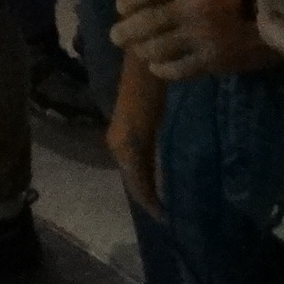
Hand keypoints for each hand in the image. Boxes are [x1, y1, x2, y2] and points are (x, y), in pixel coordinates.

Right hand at [108, 57, 167, 217]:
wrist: (142, 64)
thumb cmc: (153, 92)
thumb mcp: (156, 128)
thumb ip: (156, 157)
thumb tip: (163, 187)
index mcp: (125, 149)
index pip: (137, 186)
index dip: (150, 204)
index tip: (165, 219)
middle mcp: (118, 147)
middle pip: (132, 181)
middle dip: (146, 197)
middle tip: (166, 214)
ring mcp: (119, 139)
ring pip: (132, 171)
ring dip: (145, 185)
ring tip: (162, 199)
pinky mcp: (125, 132)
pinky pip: (134, 160)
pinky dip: (144, 172)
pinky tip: (156, 175)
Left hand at [111, 0, 275, 82]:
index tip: (120, 5)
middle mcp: (190, 8)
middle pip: (145, 22)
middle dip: (125, 30)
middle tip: (116, 34)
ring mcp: (201, 38)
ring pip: (156, 48)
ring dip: (140, 50)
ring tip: (135, 50)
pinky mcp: (213, 62)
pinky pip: (177, 69)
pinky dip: (161, 69)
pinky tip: (156, 66)